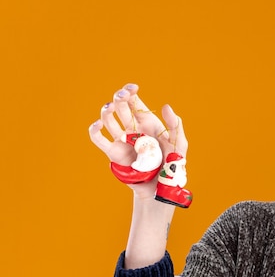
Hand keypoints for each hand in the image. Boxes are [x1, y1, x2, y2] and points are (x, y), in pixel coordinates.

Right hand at [88, 83, 188, 199]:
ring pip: (108, 119)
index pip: (134, 101)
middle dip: (119, 97)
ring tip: (111, 108)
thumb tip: (165, 106)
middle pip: (119, 106)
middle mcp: (132, 128)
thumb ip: (175, 125)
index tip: (132, 89)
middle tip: (122, 97)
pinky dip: (94, 130)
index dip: (130, 92)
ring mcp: (121, 139)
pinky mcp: (113, 153)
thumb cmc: (171, 165)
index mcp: (147, 122)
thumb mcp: (179, 145)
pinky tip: (98, 125)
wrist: (160, 187)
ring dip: (106, 110)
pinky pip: (99, 139)